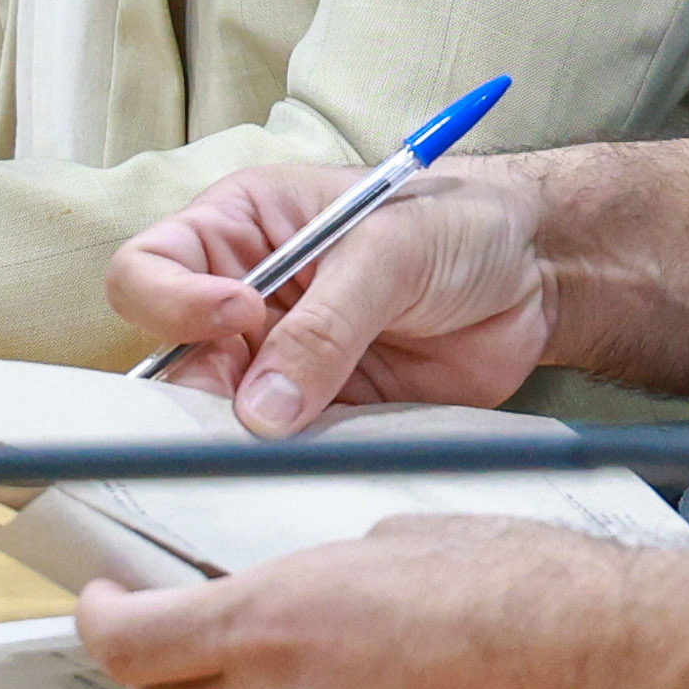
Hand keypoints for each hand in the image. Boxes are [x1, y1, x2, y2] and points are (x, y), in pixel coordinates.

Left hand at [71, 518, 688, 688]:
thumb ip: (318, 580)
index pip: (137, 643)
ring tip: (280, 676)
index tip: (102, 607)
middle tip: (170, 638)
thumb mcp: (403, 539)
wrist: (632, 670)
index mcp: (286, 617)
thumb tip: (285, 603)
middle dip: (159, 671)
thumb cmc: (541, 587)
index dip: (102, 625)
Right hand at [104, 163, 555, 436]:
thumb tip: (262, 410)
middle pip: (175, 363)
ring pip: (222, 419)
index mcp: (239, 231)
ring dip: (247, 441)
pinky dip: (294, 465)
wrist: (538, 274)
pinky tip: (325, 464)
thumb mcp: (390, 252)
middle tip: (257, 414)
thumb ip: (327, 326)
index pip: (150, 270)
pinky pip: (283, 452)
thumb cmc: (458, 223)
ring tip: (301, 440)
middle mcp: (243, 301)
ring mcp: (280, 362)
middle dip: (205, 395)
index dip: (172, 302)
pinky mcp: (322, 414)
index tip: (237, 313)